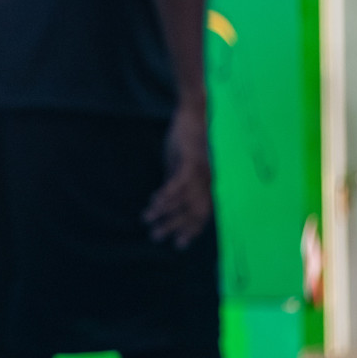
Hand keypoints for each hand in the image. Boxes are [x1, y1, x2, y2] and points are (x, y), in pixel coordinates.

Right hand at [143, 104, 211, 248]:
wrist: (193, 113)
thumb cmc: (187, 137)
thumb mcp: (180, 163)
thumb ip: (176, 180)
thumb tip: (166, 199)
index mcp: (207, 182)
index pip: (203, 213)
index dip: (192, 230)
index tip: (179, 244)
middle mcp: (208, 180)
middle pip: (194, 212)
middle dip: (175, 227)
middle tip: (157, 238)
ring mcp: (201, 171)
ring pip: (185, 201)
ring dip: (166, 214)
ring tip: (148, 222)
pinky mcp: (190, 161)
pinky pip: (178, 185)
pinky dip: (166, 197)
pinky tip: (154, 203)